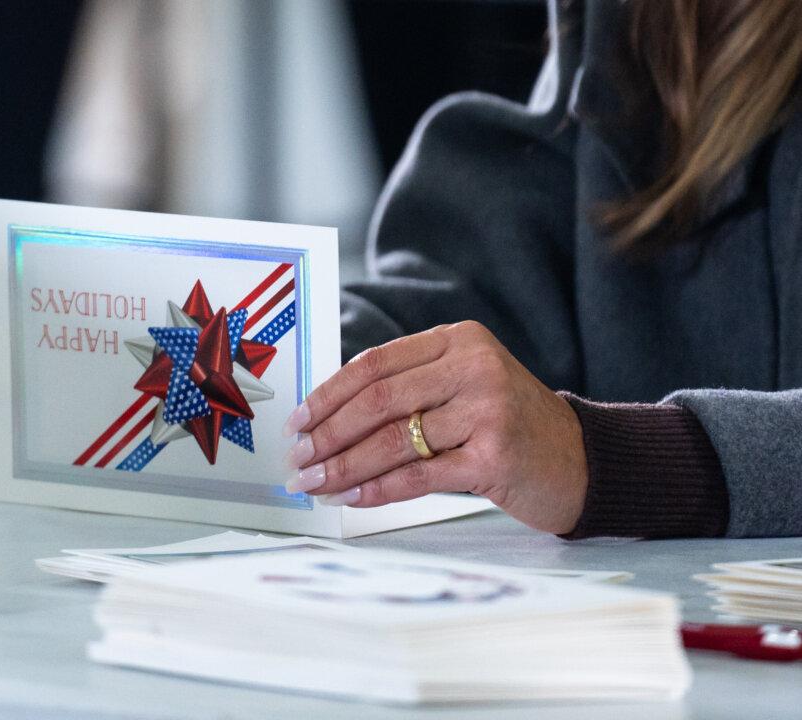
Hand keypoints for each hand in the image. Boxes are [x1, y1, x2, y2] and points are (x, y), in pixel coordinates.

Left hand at [282, 321, 587, 534]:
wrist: (579, 460)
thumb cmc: (507, 425)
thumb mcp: (463, 385)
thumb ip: (409, 388)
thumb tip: (326, 418)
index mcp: (459, 340)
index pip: (376, 363)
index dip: (329, 393)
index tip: (298, 421)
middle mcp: (475, 367)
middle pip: (379, 399)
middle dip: (328, 433)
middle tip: (298, 459)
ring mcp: (488, 410)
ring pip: (394, 439)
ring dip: (345, 466)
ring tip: (315, 484)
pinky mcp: (496, 457)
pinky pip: (419, 475)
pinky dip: (379, 489)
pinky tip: (352, 497)